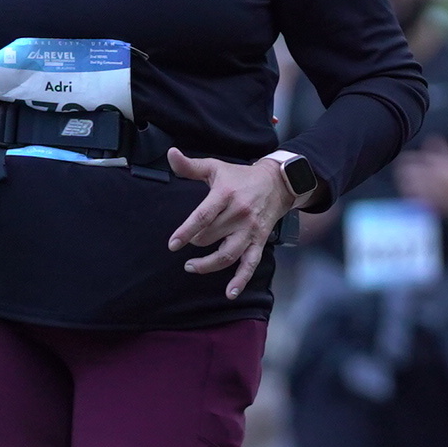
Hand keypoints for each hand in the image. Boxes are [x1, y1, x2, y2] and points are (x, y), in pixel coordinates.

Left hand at [167, 149, 297, 295]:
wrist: (277, 183)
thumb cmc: (240, 176)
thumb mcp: (216, 167)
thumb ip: (190, 166)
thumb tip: (170, 154)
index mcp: (225, 195)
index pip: (202, 217)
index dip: (185, 232)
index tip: (173, 244)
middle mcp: (238, 214)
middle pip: (210, 237)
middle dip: (193, 244)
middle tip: (184, 244)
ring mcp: (250, 230)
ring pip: (227, 255)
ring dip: (207, 266)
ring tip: (191, 267)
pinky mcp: (259, 241)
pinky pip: (250, 264)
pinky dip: (241, 280)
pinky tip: (230, 293)